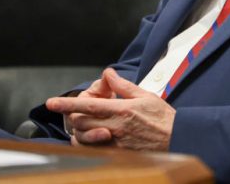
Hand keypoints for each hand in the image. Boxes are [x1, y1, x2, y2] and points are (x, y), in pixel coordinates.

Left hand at [46, 68, 174, 150]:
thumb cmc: (163, 118)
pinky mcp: (119, 155)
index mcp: (122, 110)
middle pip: (81, 123)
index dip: (66, 104)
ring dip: (79, 132)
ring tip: (82, 125)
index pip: (87, 106)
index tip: (51, 103)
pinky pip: (94, 151)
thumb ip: (123, 85)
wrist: (178, 139)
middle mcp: (116, 128)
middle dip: (74, 117)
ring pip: (85, 139)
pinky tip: (92, 139)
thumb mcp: (145, 96)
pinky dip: (88, 144)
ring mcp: (116, 144)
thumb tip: (109, 73)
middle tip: (76, 112)